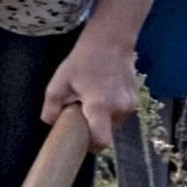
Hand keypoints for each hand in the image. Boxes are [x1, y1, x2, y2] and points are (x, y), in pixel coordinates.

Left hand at [42, 33, 138, 149]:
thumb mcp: (59, 81)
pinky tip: (105, 93)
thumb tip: (50, 123)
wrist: (110, 41)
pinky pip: (121, 114)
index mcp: (100, 106)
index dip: (91, 146)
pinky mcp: (136, 99)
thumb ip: (52, 107)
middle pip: (107, 133)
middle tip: (83, 110)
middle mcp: (119, 108)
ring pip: (114, 124)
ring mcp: (130, 104)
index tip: (83, 140)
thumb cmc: (84, 60)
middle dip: (94, 127)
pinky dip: (112, 110)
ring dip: (103, 118)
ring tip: (94, 98)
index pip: (102, 142)